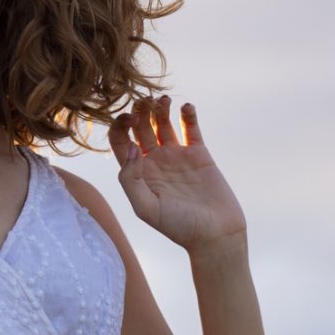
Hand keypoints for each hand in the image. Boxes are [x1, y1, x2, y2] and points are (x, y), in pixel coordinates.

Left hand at [108, 94, 247, 253]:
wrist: (215, 235)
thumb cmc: (178, 227)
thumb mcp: (146, 208)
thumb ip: (130, 179)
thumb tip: (131, 147)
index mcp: (138, 172)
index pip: (120, 141)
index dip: (119, 126)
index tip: (128, 118)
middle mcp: (155, 160)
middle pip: (140, 126)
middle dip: (139, 110)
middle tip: (143, 100)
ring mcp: (177, 155)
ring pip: (163, 123)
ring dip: (160, 108)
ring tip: (162, 99)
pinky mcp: (199, 154)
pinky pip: (190, 128)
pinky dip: (187, 115)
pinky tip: (186, 107)